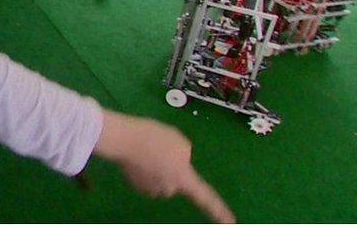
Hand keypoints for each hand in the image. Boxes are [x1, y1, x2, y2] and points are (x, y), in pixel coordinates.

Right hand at [95, 111, 235, 222]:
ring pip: (159, 178)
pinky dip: (143, 167)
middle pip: (175, 181)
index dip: (219, 210)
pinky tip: (137, 154)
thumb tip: (178, 161)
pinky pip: (145, 177)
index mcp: (183, 178)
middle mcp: (168, 189)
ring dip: (157, 167)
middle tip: (164, 149)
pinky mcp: (135, 184)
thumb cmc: (156, 139)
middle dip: (172, 169)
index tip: (231, 223)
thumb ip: (184, 154)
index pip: (205, 197)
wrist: (125, 140)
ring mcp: (150, 189)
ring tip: (149, 148)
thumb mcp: (180, 141)